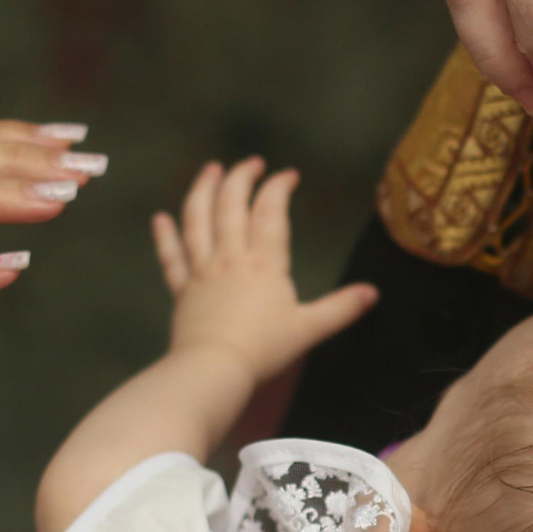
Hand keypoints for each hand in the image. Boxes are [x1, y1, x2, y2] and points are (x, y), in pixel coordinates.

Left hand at [154, 157, 377, 384]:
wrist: (214, 368)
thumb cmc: (263, 348)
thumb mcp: (310, 328)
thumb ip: (341, 308)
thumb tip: (373, 293)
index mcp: (264, 263)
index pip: (270, 213)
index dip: (279, 188)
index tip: (288, 175)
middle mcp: (230, 257)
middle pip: (231, 206)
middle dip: (241, 178)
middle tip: (251, 162)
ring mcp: (202, 270)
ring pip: (197, 221)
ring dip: (203, 191)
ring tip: (210, 171)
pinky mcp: (182, 289)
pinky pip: (171, 257)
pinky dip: (164, 236)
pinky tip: (159, 219)